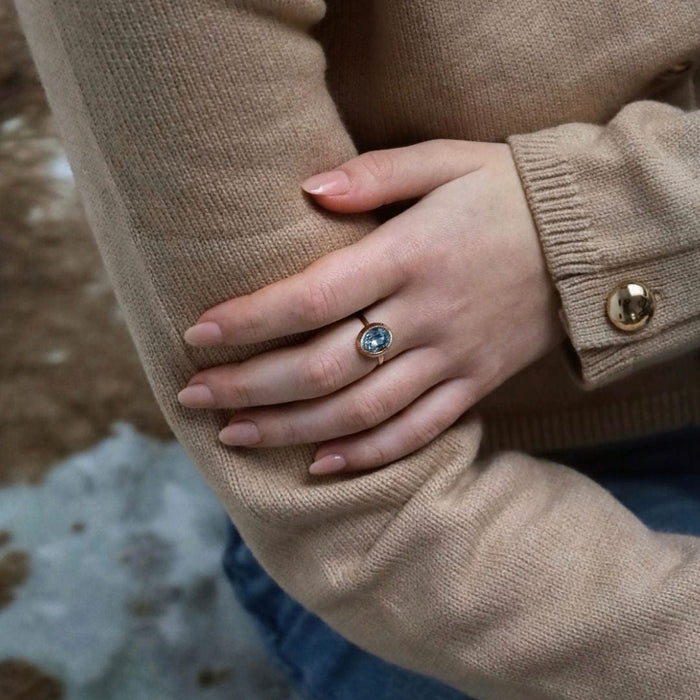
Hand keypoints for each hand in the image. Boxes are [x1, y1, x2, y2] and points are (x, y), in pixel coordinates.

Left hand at [178, 139, 565, 473]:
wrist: (591, 238)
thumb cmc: (509, 192)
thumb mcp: (446, 161)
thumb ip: (374, 175)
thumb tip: (306, 189)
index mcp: (411, 255)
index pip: (312, 297)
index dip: (250, 320)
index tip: (198, 336)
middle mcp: (427, 315)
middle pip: (324, 366)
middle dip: (251, 386)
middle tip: (193, 396)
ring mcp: (453, 358)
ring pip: (361, 410)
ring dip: (293, 429)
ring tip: (235, 436)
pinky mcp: (476, 384)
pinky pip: (418, 431)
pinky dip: (367, 455)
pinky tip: (319, 466)